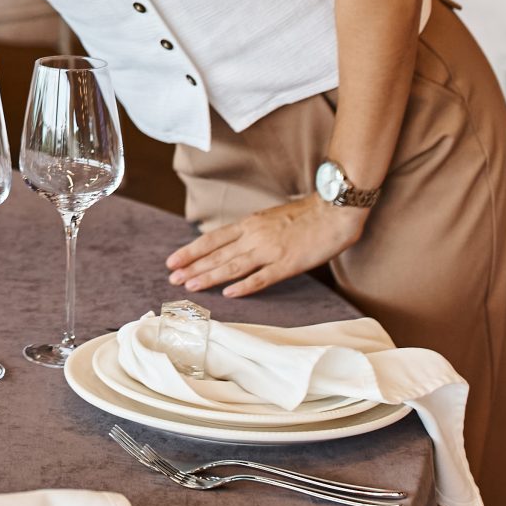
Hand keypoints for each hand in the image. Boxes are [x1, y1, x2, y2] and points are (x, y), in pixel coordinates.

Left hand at [163, 195, 367, 297]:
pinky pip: (262, 278)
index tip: (172, 261)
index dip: (190, 251)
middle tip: (172, 279)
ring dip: (209, 277)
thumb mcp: (268, 218)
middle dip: (192, 267)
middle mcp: (254, 236)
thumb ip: (250, 231)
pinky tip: (228, 294)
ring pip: (233, 266)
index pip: (212, 239)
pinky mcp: (288, 264)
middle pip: (217, 254)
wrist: (333, 211)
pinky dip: (244, 286)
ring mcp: (270, 250)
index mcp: (249, 224)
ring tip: (189, 286)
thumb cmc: (304, 215)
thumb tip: (231, 244)